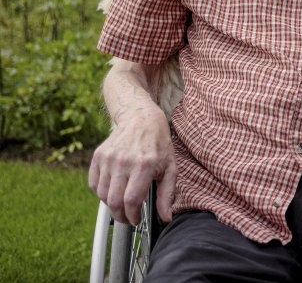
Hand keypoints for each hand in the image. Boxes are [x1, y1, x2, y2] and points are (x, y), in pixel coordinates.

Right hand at [88, 106, 176, 224]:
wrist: (141, 119)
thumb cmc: (158, 144)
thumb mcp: (170, 168)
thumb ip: (167, 195)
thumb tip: (166, 217)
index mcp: (143, 165)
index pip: (131, 201)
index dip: (132, 216)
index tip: (136, 219)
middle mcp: (123, 162)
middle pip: (114, 201)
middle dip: (121, 216)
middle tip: (128, 217)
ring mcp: (108, 158)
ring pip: (102, 195)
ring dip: (111, 205)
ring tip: (122, 203)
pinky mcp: (98, 156)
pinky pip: (93, 184)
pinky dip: (101, 193)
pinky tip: (113, 190)